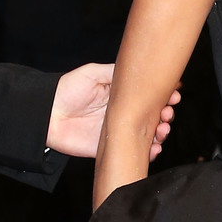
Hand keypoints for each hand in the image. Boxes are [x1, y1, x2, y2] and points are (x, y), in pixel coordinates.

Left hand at [47, 62, 179, 160]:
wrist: (46, 114)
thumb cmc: (68, 90)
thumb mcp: (94, 74)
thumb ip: (116, 73)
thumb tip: (141, 69)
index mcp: (120, 95)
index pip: (147, 96)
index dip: (164, 95)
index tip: (174, 94)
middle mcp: (122, 114)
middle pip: (152, 116)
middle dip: (165, 115)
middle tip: (167, 113)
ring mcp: (118, 131)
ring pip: (148, 135)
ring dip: (160, 133)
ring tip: (162, 130)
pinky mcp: (110, 148)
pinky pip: (133, 152)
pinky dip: (148, 152)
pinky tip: (154, 148)